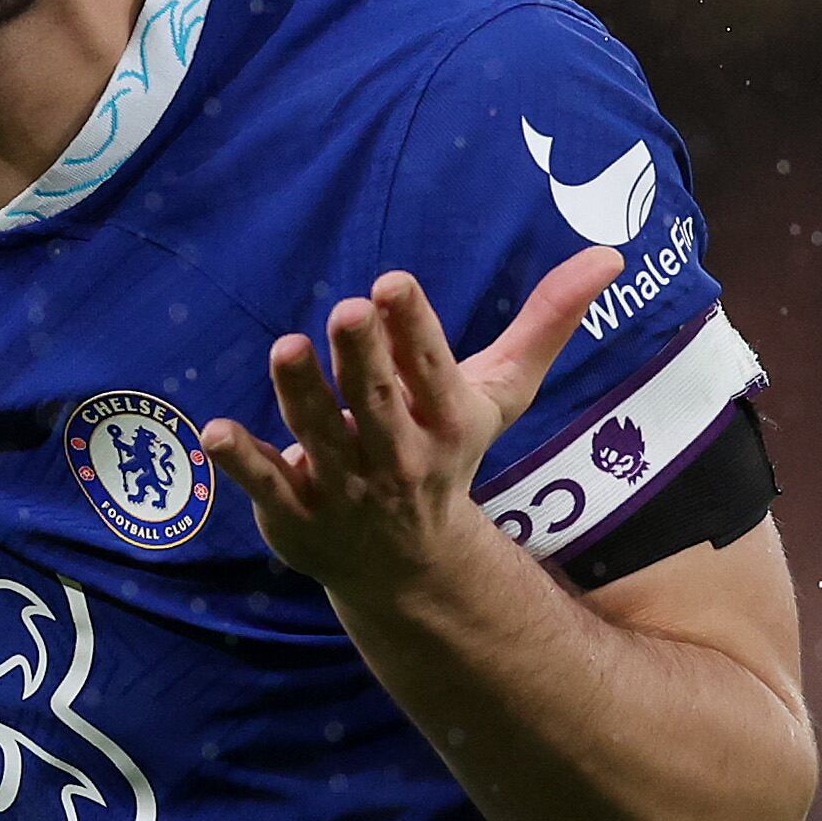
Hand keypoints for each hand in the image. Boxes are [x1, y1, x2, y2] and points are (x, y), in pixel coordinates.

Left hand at [203, 250, 623, 595]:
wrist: (409, 565)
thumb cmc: (447, 453)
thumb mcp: (499, 393)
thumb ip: (545, 323)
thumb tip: (610, 255)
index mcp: (445, 421)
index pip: (430, 369)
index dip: (412, 328)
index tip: (392, 283)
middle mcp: (397, 457)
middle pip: (377, 402)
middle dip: (363, 358)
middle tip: (348, 309)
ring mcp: (344, 487)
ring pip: (319, 437)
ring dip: (301, 395)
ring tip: (287, 347)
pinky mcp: (295, 512)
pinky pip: (265, 485)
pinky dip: (241, 463)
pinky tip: (211, 432)